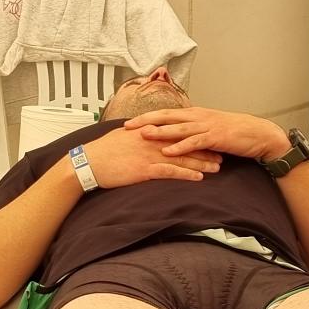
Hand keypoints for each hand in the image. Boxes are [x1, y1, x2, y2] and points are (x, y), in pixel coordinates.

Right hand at [80, 125, 221, 187]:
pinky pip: (170, 172)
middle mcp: (151, 140)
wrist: (87, 163)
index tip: (208, 139)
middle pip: (184, 143)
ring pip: (181, 157)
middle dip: (204, 149)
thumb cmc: (102, 151)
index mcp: (147, 130)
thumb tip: (146, 131)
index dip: (194, 136)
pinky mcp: (144, 169)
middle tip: (221, 153)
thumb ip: (138, 132)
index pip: (176, 131)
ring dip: (201, 163)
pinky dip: (186, 174)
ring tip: (217, 167)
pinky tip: (198, 178)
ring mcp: (148, 154)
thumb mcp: (122, 135)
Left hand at [125, 107, 289, 163]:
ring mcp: (206, 126)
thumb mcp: (209, 128)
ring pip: (178, 127)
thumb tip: (175, 136)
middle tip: (127, 126)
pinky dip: (180, 147)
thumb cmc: (233, 133)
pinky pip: (194, 142)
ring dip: (160, 131)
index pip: (166, 112)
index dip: (147, 116)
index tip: (129, 121)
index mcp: (194, 114)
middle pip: (166, 116)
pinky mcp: (215, 137)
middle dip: (146, 120)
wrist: (257, 134)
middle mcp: (197, 116)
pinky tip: (167, 152)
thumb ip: (192, 131)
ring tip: (143, 135)